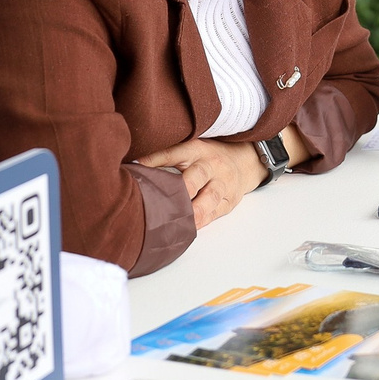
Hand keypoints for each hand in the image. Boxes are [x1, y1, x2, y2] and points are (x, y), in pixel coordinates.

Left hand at [135, 137, 267, 228]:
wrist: (245, 162)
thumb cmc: (209, 157)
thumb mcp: (191, 149)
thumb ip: (167, 157)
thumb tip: (132, 167)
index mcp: (196, 149)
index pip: (173, 153)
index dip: (154, 160)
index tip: (136, 169)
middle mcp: (211, 166)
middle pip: (196, 176)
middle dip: (180, 190)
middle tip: (161, 203)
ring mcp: (222, 184)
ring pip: (209, 198)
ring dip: (192, 212)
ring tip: (175, 223)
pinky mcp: (229, 201)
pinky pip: (214, 214)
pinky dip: (200, 222)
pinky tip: (186, 230)